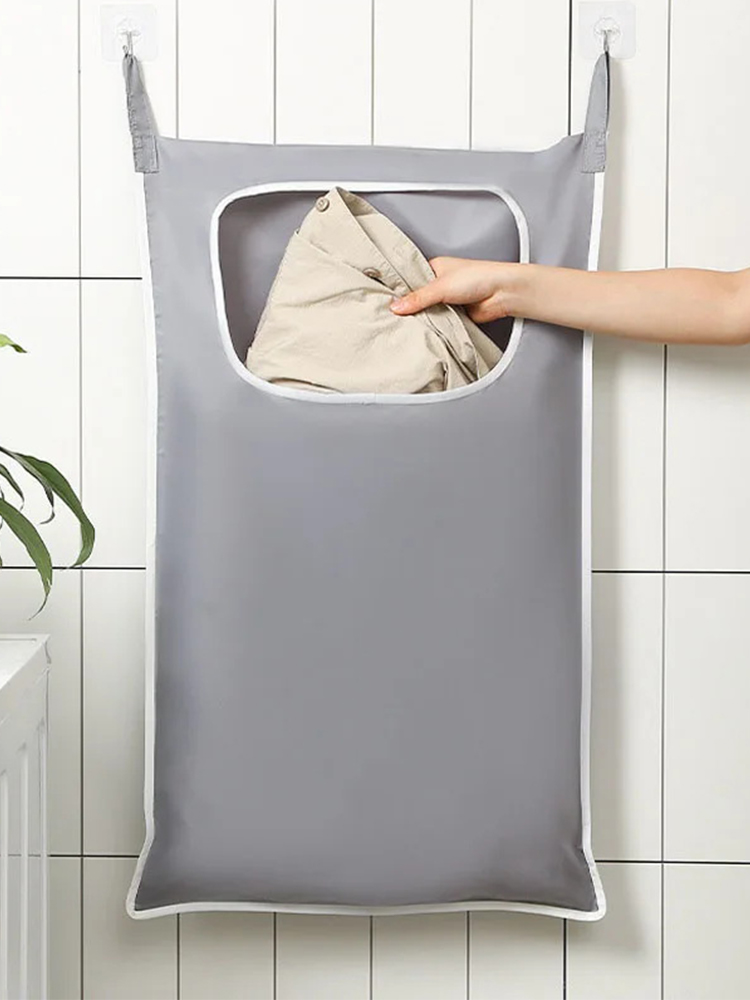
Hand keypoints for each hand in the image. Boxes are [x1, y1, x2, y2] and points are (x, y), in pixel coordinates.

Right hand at [390, 257, 512, 322]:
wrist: (502, 293)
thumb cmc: (478, 277)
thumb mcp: (441, 286)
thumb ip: (418, 298)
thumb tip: (396, 307)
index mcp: (433, 268)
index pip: (409, 279)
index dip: (398, 290)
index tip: (383, 300)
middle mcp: (438, 284)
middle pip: (416, 298)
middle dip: (408, 308)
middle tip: (391, 318)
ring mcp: (446, 300)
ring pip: (426, 312)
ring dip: (422, 319)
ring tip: (403, 327)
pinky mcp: (453, 315)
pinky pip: (437, 322)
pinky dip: (432, 327)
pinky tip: (422, 332)